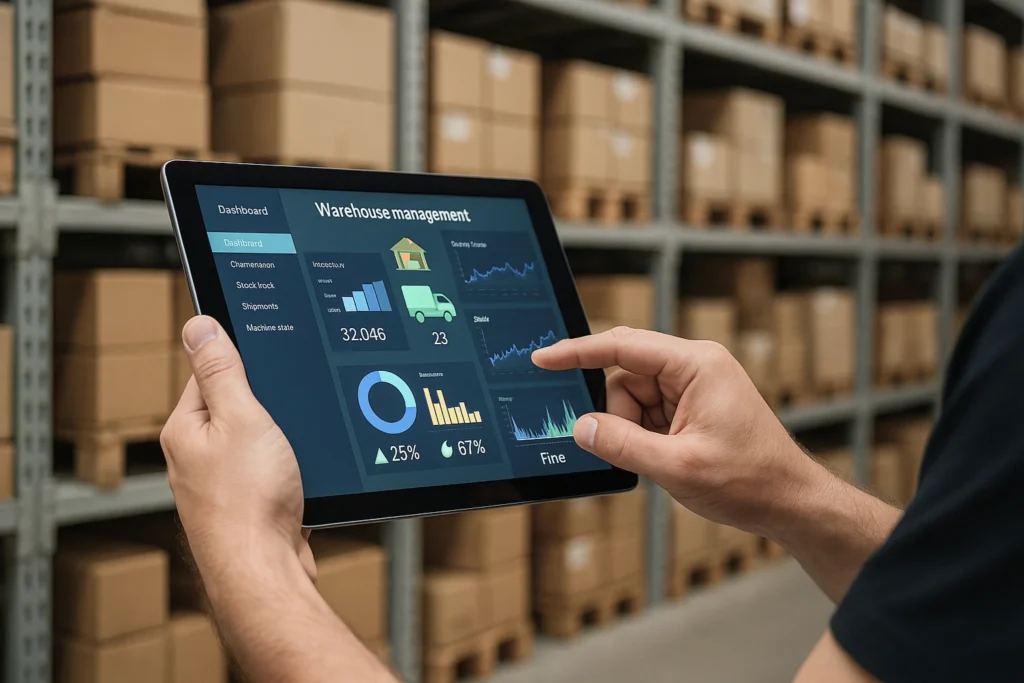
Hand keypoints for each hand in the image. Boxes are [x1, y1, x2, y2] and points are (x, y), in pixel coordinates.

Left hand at [160, 316, 315, 582]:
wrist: (266, 570)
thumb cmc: (249, 501)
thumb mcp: (241, 417)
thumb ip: (222, 370)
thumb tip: (199, 324)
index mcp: (185, 429)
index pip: (210, 373)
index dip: (244, 362)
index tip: (270, 358)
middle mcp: (197, 456)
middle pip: (238, 407)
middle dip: (270, 404)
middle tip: (290, 408)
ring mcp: (223, 484)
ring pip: (260, 441)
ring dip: (283, 439)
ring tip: (295, 449)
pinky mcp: (250, 506)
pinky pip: (273, 471)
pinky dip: (290, 468)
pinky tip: (302, 475)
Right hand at [532, 327, 825, 534]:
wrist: (790, 501)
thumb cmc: (750, 480)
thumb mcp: (677, 466)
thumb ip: (621, 444)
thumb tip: (580, 426)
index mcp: (696, 365)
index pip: (622, 347)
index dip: (577, 352)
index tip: (543, 359)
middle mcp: (694, 367)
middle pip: (624, 377)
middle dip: (616, 415)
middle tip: (623, 449)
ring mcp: (694, 387)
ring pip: (631, 399)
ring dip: (632, 431)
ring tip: (661, 461)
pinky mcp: (692, 406)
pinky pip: (646, 413)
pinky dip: (642, 436)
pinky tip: (663, 458)